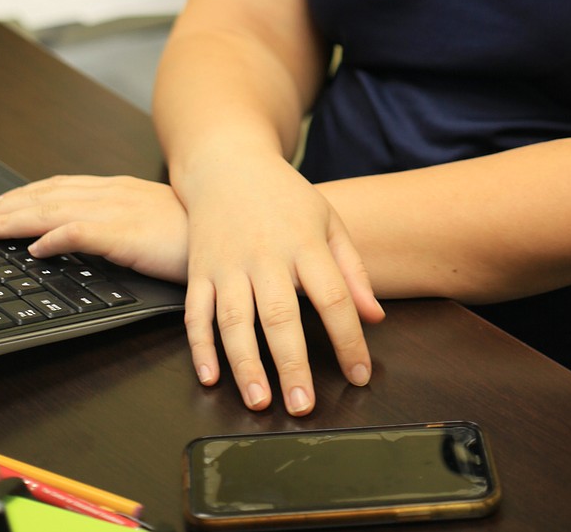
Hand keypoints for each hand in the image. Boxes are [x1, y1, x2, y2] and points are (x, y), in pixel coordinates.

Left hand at [0, 176, 187, 283]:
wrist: (234, 230)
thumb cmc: (196, 232)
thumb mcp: (148, 224)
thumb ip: (115, 225)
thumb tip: (74, 237)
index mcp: (116, 191)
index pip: (54, 189)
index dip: (16, 199)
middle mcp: (112, 194)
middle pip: (44, 196)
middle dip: (0, 208)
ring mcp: (121, 210)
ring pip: (54, 210)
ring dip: (13, 220)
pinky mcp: (130, 232)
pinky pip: (85, 232)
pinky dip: (56, 236)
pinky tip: (35, 248)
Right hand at [177, 148, 384, 417]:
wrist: (228, 165)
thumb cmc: (285, 198)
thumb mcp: (328, 221)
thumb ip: (352, 270)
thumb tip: (374, 317)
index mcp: (304, 243)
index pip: (333, 296)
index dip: (348, 339)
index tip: (359, 374)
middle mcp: (265, 256)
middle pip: (280, 315)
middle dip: (292, 364)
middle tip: (303, 405)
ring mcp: (228, 264)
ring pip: (234, 320)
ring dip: (245, 364)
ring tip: (259, 401)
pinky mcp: (199, 271)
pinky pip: (196, 314)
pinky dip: (199, 348)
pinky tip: (210, 377)